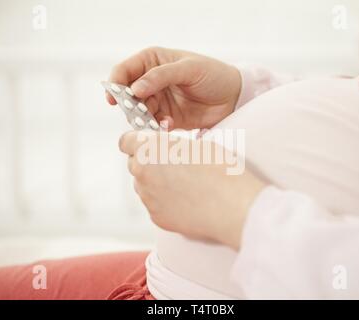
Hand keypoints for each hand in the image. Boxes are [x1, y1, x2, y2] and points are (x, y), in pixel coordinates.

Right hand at [107, 47, 240, 129]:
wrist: (234, 97)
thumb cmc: (213, 74)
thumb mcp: (188, 69)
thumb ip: (160, 76)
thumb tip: (134, 89)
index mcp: (153, 61)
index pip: (124, 70)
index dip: (115, 83)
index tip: (115, 99)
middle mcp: (152, 81)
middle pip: (128, 95)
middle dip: (130, 106)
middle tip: (139, 113)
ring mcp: (159, 100)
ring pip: (139, 112)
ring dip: (144, 119)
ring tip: (158, 121)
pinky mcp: (167, 118)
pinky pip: (153, 125)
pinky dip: (157, 127)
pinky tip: (169, 125)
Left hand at [118, 130, 265, 249]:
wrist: (232, 206)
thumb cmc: (221, 171)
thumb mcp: (195, 144)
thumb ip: (171, 145)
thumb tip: (165, 148)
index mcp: (149, 148)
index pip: (126, 141)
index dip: (137, 141)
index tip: (148, 144)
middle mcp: (142, 173)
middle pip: (134, 164)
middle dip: (148, 162)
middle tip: (172, 164)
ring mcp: (148, 197)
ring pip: (143, 186)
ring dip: (156, 182)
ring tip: (183, 184)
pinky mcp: (156, 217)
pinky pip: (154, 204)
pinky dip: (164, 201)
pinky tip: (186, 200)